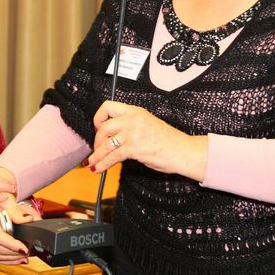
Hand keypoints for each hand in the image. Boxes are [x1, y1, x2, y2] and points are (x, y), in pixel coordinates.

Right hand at [0, 167, 38, 263]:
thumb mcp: (8, 200)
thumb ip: (18, 212)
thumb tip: (29, 220)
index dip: (11, 244)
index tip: (23, 248)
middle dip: (13, 253)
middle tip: (27, 253)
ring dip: (10, 258)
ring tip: (24, 257)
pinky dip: (6, 260)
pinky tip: (17, 259)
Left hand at [87, 100, 207, 178]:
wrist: (182, 151)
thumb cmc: (168, 141)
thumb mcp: (147, 125)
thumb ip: (130, 126)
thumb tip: (112, 137)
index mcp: (135, 111)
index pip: (108, 106)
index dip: (99, 118)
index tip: (98, 128)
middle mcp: (132, 119)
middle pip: (103, 126)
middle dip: (96, 141)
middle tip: (97, 149)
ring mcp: (133, 132)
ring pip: (105, 143)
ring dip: (96, 156)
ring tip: (92, 163)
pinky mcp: (134, 147)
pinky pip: (112, 156)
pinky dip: (103, 164)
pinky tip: (99, 169)